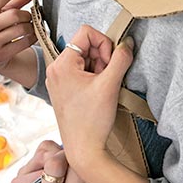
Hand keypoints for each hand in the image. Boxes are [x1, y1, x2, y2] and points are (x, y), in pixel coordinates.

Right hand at [0, 0, 37, 81]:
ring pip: (21, 29)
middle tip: (29, 17)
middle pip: (14, 14)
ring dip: (31, 27)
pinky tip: (30, 36)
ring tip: (29, 27)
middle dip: (27, 15)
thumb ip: (14, 1)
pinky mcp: (0, 56)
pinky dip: (32, 38)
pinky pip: (24, 42)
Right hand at [40, 150, 122, 182]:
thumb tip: (67, 145)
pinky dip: (109, 182)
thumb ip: (54, 182)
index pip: (52, 167)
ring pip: (96, 173)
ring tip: (95, 174)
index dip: (61, 155)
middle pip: (78, 166)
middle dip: (81, 160)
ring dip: (97, 169)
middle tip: (84, 162)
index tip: (65, 155)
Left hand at [46, 26, 133, 168]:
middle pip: (85, 45)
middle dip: (101, 57)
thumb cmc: (92, 120)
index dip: (104, 43)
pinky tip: (97, 92)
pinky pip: (80, 71)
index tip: (110, 63)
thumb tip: (127, 41)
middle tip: (107, 77)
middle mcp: (55, 68)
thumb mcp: (110, 84)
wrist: (83, 150)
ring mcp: (57, 79)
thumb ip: (121, 58)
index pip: (86, 32)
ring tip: (103, 87)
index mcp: (61, 63)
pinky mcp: (62, 88)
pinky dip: (92, 76)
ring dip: (98, 67)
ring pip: (84, 58)